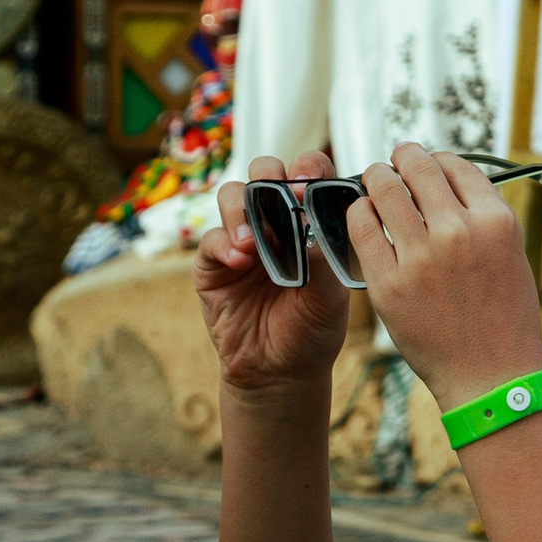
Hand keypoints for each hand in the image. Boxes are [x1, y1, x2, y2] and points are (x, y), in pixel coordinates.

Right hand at [197, 153, 350, 394]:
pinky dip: (224, 243)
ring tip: (255, 241)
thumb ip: (325, 258)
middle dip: (270, 175)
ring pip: (232, 195)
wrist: (280, 372)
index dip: (308, 170)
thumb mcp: (330, 296)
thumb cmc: (312, 330)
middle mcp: (273, 222)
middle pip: (264, 172)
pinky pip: (211, 238)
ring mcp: (241, 239)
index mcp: (308, 221)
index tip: (311, 183)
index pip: (307, 176)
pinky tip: (240, 261)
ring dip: (242, 209)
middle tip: (284, 196)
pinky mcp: (213, 263)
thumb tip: (313, 221)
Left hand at [345, 145, 541, 408]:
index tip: (422, 165)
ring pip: (383, 188)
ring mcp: (421, 257)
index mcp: (496, 221)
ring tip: (374, 186)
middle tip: (392, 166)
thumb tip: (444, 180)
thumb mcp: (511, 255)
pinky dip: (358, 214)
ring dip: (375, 179)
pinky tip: (363, 218)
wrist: (492, 377)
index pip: (454, 165)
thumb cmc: (504, 319)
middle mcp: (459, 232)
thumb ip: (481, 216)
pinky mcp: (388, 283)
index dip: (433, 159)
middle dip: (401, 159)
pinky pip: (360, 226)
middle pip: (417, 167)